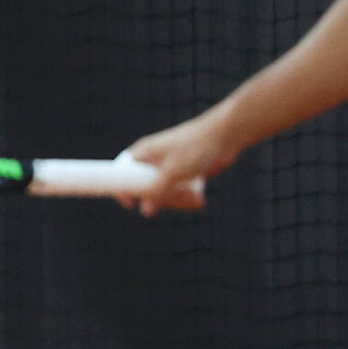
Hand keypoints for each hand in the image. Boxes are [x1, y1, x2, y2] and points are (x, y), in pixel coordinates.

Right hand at [120, 111, 237, 215]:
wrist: (226, 136)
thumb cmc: (196, 147)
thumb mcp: (172, 172)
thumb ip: (157, 192)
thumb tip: (146, 211)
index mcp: (143, 154)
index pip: (121, 174)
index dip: (123, 190)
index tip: (131, 204)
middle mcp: (153, 161)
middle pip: (144, 191)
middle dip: (160, 199)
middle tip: (174, 195)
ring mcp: (169, 169)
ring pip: (164, 196)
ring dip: (178, 200)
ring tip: (192, 191)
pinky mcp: (184, 175)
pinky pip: (180, 194)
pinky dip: (189, 197)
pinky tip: (199, 193)